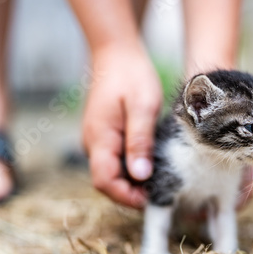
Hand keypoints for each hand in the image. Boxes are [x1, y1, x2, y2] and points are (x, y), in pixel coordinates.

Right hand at [83, 45, 161, 207]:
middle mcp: (92, 142)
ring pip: (110, 173)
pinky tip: (148, 164)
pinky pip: (114, 161)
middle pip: (106, 181)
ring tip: (157, 179)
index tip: (150, 199)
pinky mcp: (103, 136)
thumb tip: (140, 175)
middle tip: (159, 191)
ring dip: (131, 182)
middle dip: (130, 193)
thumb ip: (139, 142)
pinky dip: (130, 169)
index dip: (126, 196)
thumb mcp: (143, 107)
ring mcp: (96, 140)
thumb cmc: (131, 76)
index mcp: (99, 137)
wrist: (116, 55)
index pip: (104, 181)